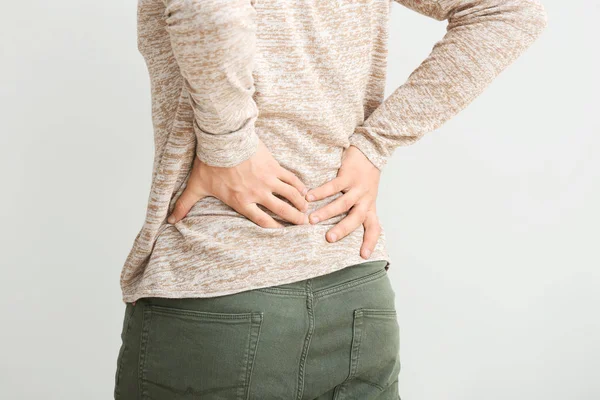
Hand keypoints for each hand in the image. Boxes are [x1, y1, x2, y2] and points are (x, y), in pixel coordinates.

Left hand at [168, 140, 308, 227]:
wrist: (223, 140)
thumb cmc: (210, 163)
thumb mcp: (196, 186)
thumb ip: (184, 204)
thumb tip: (171, 220)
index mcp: (241, 202)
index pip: (262, 221)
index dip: (274, 229)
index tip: (283, 233)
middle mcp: (258, 194)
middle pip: (282, 211)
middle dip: (294, 220)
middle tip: (304, 224)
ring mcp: (268, 180)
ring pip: (290, 196)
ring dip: (301, 204)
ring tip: (307, 210)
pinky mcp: (274, 166)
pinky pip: (291, 179)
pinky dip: (299, 186)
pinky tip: (305, 190)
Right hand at [306, 145, 381, 258]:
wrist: (370, 150)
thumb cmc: (364, 176)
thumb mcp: (365, 195)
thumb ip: (356, 209)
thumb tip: (338, 227)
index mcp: (369, 206)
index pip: (374, 227)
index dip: (370, 241)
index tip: (363, 255)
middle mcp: (365, 199)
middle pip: (356, 219)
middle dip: (342, 230)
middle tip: (329, 239)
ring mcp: (358, 187)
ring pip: (343, 204)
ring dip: (326, 212)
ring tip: (311, 220)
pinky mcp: (349, 175)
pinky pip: (334, 186)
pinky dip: (321, 192)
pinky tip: (309, 197)